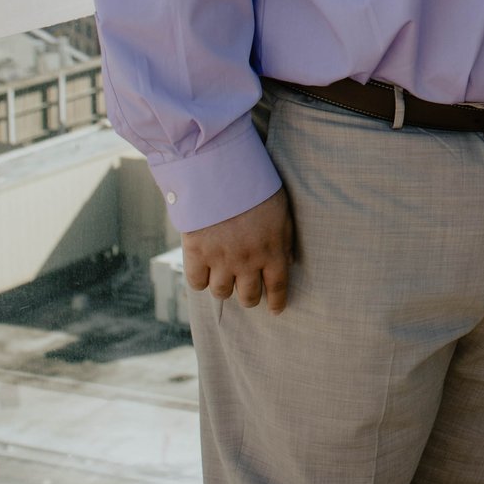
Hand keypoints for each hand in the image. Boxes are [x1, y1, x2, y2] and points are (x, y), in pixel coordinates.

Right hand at [182, 188, 293, 313]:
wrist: (221, 173)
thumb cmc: (256, 187)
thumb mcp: (282, 211)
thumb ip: (284, 239)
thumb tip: (286, 261)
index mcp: (272, 251)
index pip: (278, 287)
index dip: (277, 302)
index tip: (276, 309)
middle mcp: (247, 262)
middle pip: (248, 296)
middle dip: (250, 297)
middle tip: (248, 292)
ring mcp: (220, 260)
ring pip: (222, 292)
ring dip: (225, 288)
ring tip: (226, 279)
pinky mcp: (196, 254)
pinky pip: (197, 283)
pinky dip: (201, 280)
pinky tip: (205, 272)